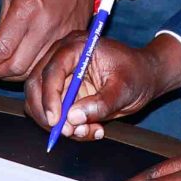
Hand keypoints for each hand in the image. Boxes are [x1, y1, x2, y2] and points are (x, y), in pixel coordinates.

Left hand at [0, 0, 100, 82]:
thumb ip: (3, 22)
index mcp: (25, 11)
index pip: (0, 50)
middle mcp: (43, 27)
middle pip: (15, 67)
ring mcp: (60, 36)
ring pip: (33, 71)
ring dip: (13, 75)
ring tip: (1, 69)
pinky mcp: (71, 40)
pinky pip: (49, 64)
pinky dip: (33, 69)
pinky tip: (23, 64)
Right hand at [23, 33, 180, 140]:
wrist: (144, 77)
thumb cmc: (137, 74)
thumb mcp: (124, 89)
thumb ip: (101, 103)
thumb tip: (73, 117)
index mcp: (77, 47)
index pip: (53, 69)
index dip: (50, 96)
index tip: (57, 120)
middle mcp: (62, 58)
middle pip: (36, 86)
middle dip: (47, 114)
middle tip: (67, 132)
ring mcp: (60, 77)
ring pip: (41, 104)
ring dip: (59, 125)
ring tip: (88, 131)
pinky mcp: (63, 94)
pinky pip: (54, 115)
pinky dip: (68, 128)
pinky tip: (91, 130)